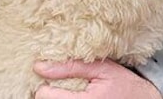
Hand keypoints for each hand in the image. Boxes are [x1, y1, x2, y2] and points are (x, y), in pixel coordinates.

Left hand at [33, 59, 161, 98]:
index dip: (44, 87)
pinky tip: (71, 96)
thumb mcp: (101, 68)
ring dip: (57, 98)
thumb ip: (70, 67)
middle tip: (56, 86)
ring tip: (65, 92)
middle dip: (49, 93)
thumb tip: (38, 66)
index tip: (49, 79)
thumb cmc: (124, 84)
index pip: (47, 97)